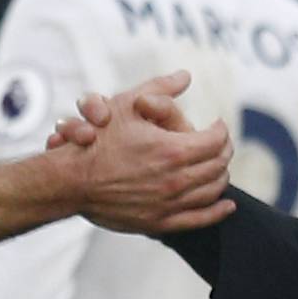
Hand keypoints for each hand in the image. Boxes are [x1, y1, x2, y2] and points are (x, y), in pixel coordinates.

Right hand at [42, 69, 232, 234]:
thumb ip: (159, 90)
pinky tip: (227, 205)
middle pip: (218, 164)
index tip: (216, 124)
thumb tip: (185, 76)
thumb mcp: (126, 106)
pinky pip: (198, 220)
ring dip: (220, 177)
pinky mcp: (158, 222)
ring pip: (212, 190)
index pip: (216, 139)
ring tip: (217, 167)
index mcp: (173, 149)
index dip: (220, 129)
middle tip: (218, 144)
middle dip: (223, 151)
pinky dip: (217, 212)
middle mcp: (176, 179)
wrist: (70, 182)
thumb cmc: (96, 142)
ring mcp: (168, 203)